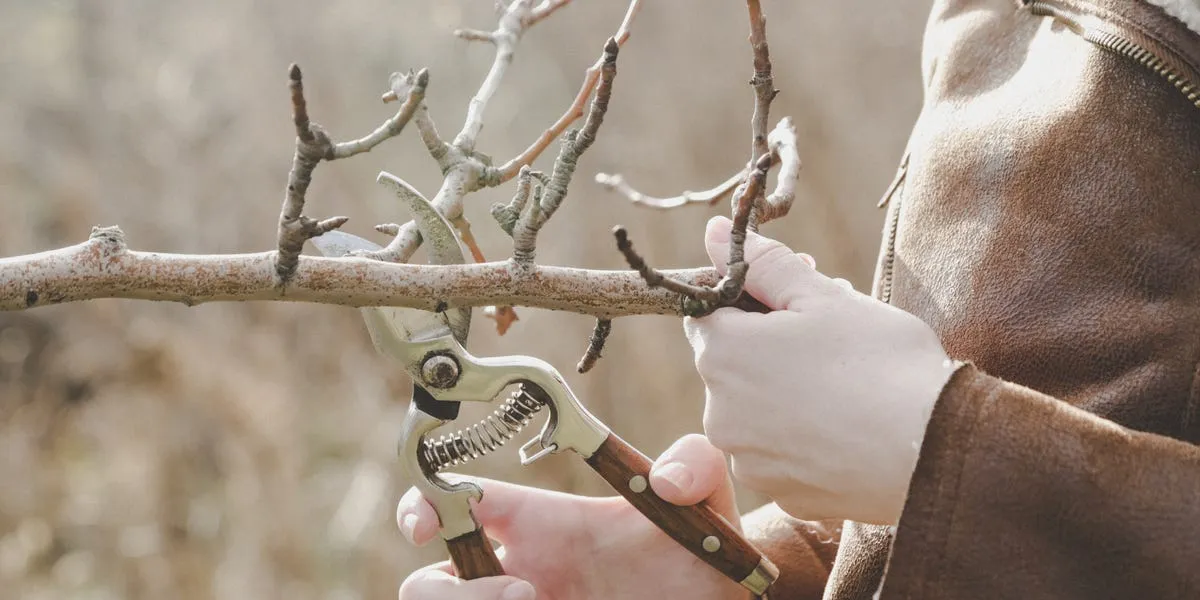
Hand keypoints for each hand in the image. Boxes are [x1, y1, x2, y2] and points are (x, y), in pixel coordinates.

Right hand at [396, 434, 749, 599]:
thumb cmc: (704, 552)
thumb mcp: (710, 500)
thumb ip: (697, 464)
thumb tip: (665, 478)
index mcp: (539, 524)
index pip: (453, 503)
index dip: (421, 505)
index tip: (425, 524)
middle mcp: (518, 574)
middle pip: (428, 583)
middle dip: (454, 592)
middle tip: (527, 594)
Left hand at [684, 217, 958, 525]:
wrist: (936, 451)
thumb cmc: (881, 363)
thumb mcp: (823, 297)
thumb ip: (764, 263)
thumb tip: (714, 232)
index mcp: (724, 353)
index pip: (708, 311)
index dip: (749, 299)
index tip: (793, 301)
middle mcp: (719, 411)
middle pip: (731, 363)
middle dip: (769, 345)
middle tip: (829, 337)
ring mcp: (746, 459)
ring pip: (754, 411)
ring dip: (783, 393)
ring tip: (844, 383)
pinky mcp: (777, 494)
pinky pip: (779, 454)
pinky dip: (801, 439)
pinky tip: (845, 428)